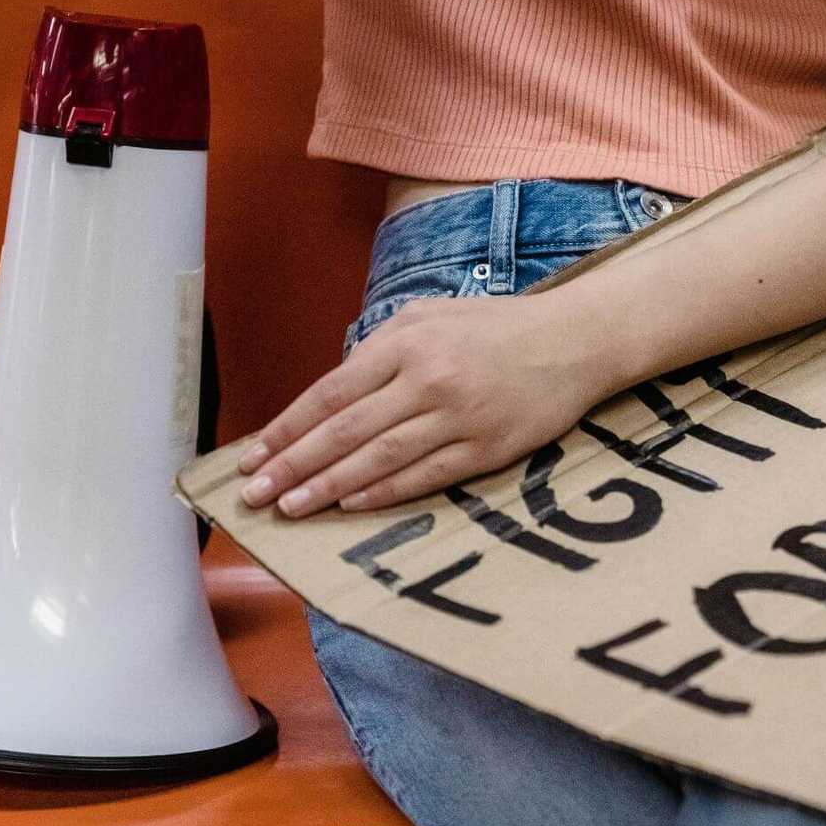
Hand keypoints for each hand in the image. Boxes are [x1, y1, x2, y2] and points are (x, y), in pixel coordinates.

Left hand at [237, 292, 619, 516]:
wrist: (574, 340)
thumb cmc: (497, 327)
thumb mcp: (430, 316)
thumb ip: (380, 349)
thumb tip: (334, 394)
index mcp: (404, 343)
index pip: (328, 394)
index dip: (285, 430)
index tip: (252, 458)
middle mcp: (426, 379)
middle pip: (343, 431)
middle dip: (292, 466)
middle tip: (254, 496)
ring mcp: (457, 416)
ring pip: (378, 459)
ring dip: (328, 487)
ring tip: (291, 509)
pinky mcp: (486, 448)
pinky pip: (425, 476)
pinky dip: (384, 492)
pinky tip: (351, 504)